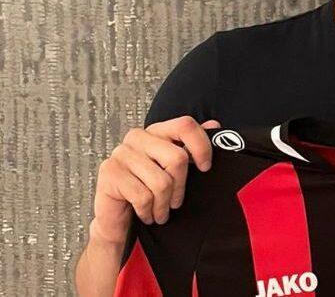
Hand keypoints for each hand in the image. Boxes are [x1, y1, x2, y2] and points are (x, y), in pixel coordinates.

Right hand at [90, 116, 220, 245]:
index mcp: (156, 131)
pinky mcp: (110, 173)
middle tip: (175, 201)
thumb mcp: (175, 170)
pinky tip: (146, 214)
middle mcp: (137, 137)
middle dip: (180, 187)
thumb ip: (193, 146)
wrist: (118, 221)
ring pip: (161, 181)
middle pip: (177, 157)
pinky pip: (143, 196)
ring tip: (161, 211)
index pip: (185, 125)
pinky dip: (148, 211)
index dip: (201, 146)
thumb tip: (214, 126)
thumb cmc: (148, 192)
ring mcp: (121, 153)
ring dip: (164, 204)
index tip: (205, 167)